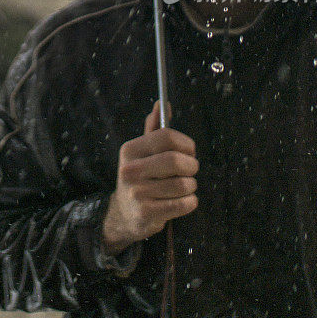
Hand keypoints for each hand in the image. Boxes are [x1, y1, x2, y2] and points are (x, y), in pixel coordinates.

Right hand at [101, 99, 198, 254]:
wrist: (125, 214)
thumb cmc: (141, 177)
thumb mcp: (142, 152)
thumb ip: (154, 129)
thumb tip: (161, 104)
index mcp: (130, 150)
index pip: (166, 137)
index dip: (186, 143)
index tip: (189, 151)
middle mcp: (130, 170)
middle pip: (176, 160)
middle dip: (191, 166)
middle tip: (190, 170)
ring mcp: (137, 193)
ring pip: (183, 184)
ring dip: (191, 186)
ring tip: (183, 187)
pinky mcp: (147, 213)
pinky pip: (184, 204)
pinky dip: (190, 202)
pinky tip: (182, 201)